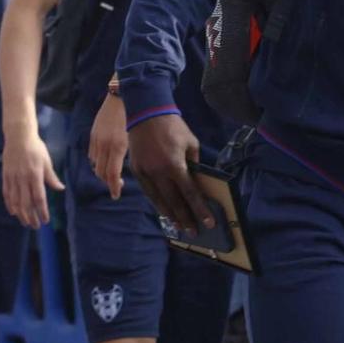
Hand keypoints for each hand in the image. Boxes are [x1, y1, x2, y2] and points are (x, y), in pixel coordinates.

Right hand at [2, 128, 64, 229]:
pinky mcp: (5, 176)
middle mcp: (23, 178)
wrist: (18, 136)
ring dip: (20, 214)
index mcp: (36, 175)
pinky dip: (9, 204)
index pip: (39, 198)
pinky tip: (13, 212)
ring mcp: (13, 178)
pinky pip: (6, 193)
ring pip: (15, 200)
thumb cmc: (36, 148)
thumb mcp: (47, 161)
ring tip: (25, 223)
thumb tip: (60, 189)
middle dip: (31, 216)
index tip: (45, 220)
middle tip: (36, 226)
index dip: (42, 211)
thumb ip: (52, 177)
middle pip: (26, 203)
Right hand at [88, 93, 129, 198]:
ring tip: (113, 173)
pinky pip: (91, 155)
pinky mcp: (92, 135)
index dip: (113, 187)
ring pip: (95, 165)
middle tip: (118, 185)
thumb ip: (134, 154)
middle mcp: (104, 145)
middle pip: (101, 173)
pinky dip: (97, 161)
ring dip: (102, 172)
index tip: (116, 194)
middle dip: (108, 182)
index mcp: (117, 147)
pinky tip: (107, 160)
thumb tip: (140, 170)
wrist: (122, 95)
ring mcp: (96, 140)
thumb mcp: (138, 137)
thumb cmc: (137, 115)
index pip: (111, 174)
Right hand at [127, 113, 207, 232]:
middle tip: (193, 231)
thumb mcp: (191, 143)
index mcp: (175, 164)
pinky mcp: (136, 170)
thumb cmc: (173, 126)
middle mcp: (159, 172)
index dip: (200, 209)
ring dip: (170, 214)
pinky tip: (163, 211)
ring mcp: (145, 172)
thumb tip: (197, 182)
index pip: (190, 193)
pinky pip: (147, 192)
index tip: (208, 222)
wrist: (146, 112)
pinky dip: (156, 203)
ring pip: (159, 200)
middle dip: (185, 217)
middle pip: (174, 201)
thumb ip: (194, 164)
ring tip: (179, 225)